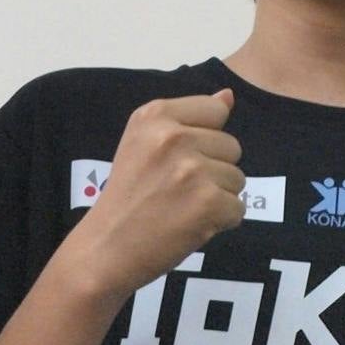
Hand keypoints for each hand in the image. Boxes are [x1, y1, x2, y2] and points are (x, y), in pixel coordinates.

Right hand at [64, 90, 244, 300]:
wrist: (106, 248)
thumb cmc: (127, 197)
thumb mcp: (143, 143)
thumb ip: (187, 119)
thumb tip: (229, 96)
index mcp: (155, 115)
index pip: (215, 110)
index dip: (204, 139)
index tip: (175, 161)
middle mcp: (173, 136)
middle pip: (231, 145)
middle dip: (213, 170)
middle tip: (177, 191)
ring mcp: (191, 169)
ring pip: (237, 178)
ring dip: (217, 197)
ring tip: (182, 208)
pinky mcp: (207, 202)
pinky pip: (238, 208)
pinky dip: (220, 222)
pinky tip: (190, 225)